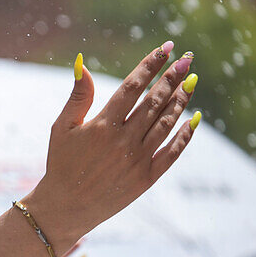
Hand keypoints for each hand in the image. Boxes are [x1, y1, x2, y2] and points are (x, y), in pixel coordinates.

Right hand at [25, 44, 198, 250]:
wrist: (65, 207)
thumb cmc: (61, 164)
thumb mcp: (62, 127)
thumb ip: (78, 96)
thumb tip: (81, 63)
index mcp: (102, 125)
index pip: (132, 87)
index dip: (150, 65)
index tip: (164, 49)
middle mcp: (124, 140)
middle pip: (155, 101)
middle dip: (173, 77)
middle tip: (187, 58)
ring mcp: (138, 159)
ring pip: (166, 122)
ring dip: (181, 100)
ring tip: (192, 81)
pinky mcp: (147, 178)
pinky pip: (172, 152)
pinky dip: (185, 135)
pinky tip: (194, 119)